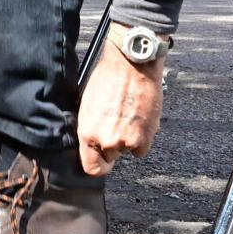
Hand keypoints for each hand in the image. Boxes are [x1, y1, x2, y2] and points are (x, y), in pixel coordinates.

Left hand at [77, 31, 164, 175]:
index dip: (98, 165)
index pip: (91, 167)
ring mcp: (126, 141)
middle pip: (110, 157)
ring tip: (129, 116)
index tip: (103, 161)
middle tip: (118, 125)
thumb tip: (94, 140)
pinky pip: (143, 147)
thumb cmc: (108, 79)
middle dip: (114, 146)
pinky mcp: (145, 137)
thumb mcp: (88, 104)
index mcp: (87, 133)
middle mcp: (106, 141)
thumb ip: (92, 126)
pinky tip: (140, 118)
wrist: (131, 65)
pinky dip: (144, 136)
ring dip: (130, 138)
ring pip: (128, 150)